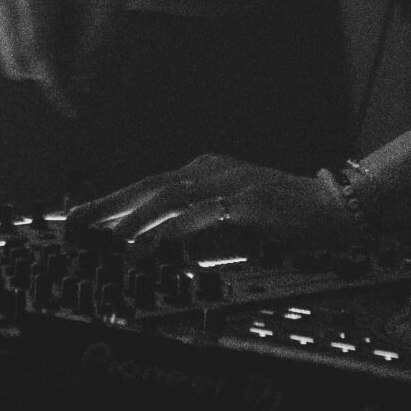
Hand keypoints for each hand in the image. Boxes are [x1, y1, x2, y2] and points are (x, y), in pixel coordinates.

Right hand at [0, 0, 128, 117]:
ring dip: (48, 66)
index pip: (38, 48)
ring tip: (75, 38)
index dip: (54, 83)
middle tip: (86, 70)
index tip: (72, 109)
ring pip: (18, 64)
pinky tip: (60, 36)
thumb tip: (77, 88)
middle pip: (22, 61)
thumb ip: (95, 46)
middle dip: (53, 75)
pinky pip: (18, 60)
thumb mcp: (111, 8)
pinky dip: (41, 60)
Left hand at [68, 153, 360, 251]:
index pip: (149, 183)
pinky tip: (156, 240)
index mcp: (205, 170)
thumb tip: (151, 239)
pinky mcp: (248, 204)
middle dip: (110, 204)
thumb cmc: (282, 214)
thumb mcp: (230, 214)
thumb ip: (195, 220)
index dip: (113, 200)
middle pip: (150, 185)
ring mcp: (230, 185)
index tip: (81, 217)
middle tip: (75, 221)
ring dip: (137, 216)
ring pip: (171, 197)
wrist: (335, 207)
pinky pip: (204, 216)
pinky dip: (176, 228)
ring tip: (109, 234)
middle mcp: (212, 171)